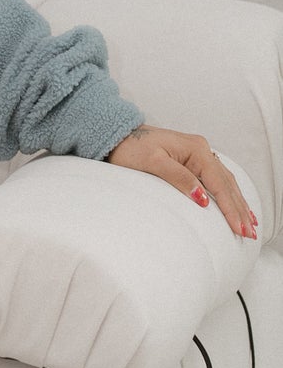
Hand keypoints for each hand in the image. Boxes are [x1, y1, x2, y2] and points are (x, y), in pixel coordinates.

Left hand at [105, 124, 258, 239]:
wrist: (117, 135)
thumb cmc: (131, 148)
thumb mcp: (153, 162)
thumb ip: (179, 178)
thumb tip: (203, 198)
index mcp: (196, 149)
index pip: (219, 183)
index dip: (230, 208)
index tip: (238, 227)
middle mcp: (202, 150)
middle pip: (227, 184)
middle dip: (239, 209)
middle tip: (249, 233)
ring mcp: (198, 154)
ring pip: (225, 182)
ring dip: (238, 203)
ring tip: (250, 223)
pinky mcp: (191, 160)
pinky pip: (217, 179)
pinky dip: (228, 193)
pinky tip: (235, 203)